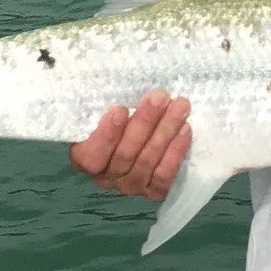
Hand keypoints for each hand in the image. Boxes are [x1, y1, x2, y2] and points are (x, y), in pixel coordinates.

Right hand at [69, 92, 191, 199]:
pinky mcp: (152, 191)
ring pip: (147, 162)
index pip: (91, 155)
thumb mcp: (103, 109)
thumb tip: (114, 79)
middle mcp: (106, 178)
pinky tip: (185, 130)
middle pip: (125, 154)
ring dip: (165, 132)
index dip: (105, 135)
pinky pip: (164, 176)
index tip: (119, 109)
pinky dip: (175, 153)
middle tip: (160, 97)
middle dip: (145, 123)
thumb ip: (104, 103)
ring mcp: (130, 186)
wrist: (140, 137)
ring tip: (180, 106)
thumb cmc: (117, 118)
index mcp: (85, 159)